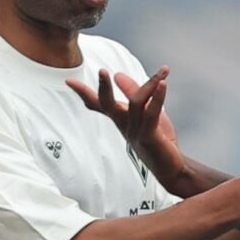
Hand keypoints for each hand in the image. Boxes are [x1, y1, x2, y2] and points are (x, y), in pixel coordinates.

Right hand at [67, 65, 188, 187]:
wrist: (171, 167)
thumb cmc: (158, 139)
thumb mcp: (144, 112)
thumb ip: (133, 93)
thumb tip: (118, 74)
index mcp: (120, 119)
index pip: (98, 104)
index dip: (83, 93)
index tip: (69, 81)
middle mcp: (124, 125)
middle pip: (107, 105)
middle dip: (104, 88)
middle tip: (102, 71)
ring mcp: (135, 132)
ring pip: (136, 103)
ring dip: (148, 85)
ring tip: (162, 73)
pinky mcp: (149, 137)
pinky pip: (151, 114)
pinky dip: (158, 97)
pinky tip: (163, 84)